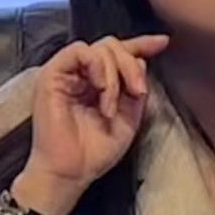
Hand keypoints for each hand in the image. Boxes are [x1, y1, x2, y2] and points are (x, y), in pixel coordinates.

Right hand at [13, 34, 169, 214]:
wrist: (71, 171)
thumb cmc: (95, 151)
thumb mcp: (129, 117)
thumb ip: (136, 88)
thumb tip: (141, 60)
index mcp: (99, 82)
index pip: (120, 53)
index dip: (141, 44)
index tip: (163, 42)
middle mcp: (82, 74)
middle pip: (113, 46)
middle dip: (131, 65)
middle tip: (138, 92)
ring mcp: (66, 72)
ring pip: (100, 48)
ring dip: (115, 75)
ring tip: (111, 106)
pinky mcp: (51, 74)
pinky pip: (80, 51)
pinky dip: (98, 67)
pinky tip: (101, 89)